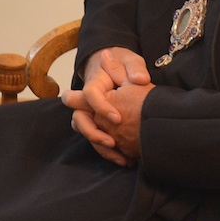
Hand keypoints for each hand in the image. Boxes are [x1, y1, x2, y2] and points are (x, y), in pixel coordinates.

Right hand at [62, 46, 151, 166]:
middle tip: (112, 142)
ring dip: (100, 146)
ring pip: (84, 132)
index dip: (101, 107)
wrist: (117, 66)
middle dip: (93, 132)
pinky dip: (107, 151)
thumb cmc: (124, 63)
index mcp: (94, 82)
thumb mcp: (131, 61)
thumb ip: (135, 68)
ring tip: (122, 158)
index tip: (118, 118)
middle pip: (78, 118)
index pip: (90, 94)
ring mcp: (90, 113)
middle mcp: (86, 100)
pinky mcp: (97, 123)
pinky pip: (95, 139)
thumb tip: (140, 79)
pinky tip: (126, 159)